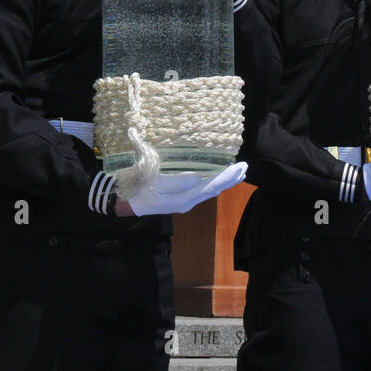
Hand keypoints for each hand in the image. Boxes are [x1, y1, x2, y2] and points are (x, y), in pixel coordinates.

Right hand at [120, 161, 247, 215]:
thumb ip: (176, 182)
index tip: (240, 167)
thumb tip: (198, 178)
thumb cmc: (137, 188)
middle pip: (214, 190)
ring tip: (238, 173)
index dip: (227, 177)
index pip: (211, 186)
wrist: (124, 203)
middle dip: (231, 179)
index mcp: (183, 199)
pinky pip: (203, 191)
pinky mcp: (181, 199)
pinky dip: (215, 183)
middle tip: (246, 167)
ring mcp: (184, 202)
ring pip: (210, 191)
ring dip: (225, 181)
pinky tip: (219, 179)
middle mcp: (187, 203)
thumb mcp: (154, 183)